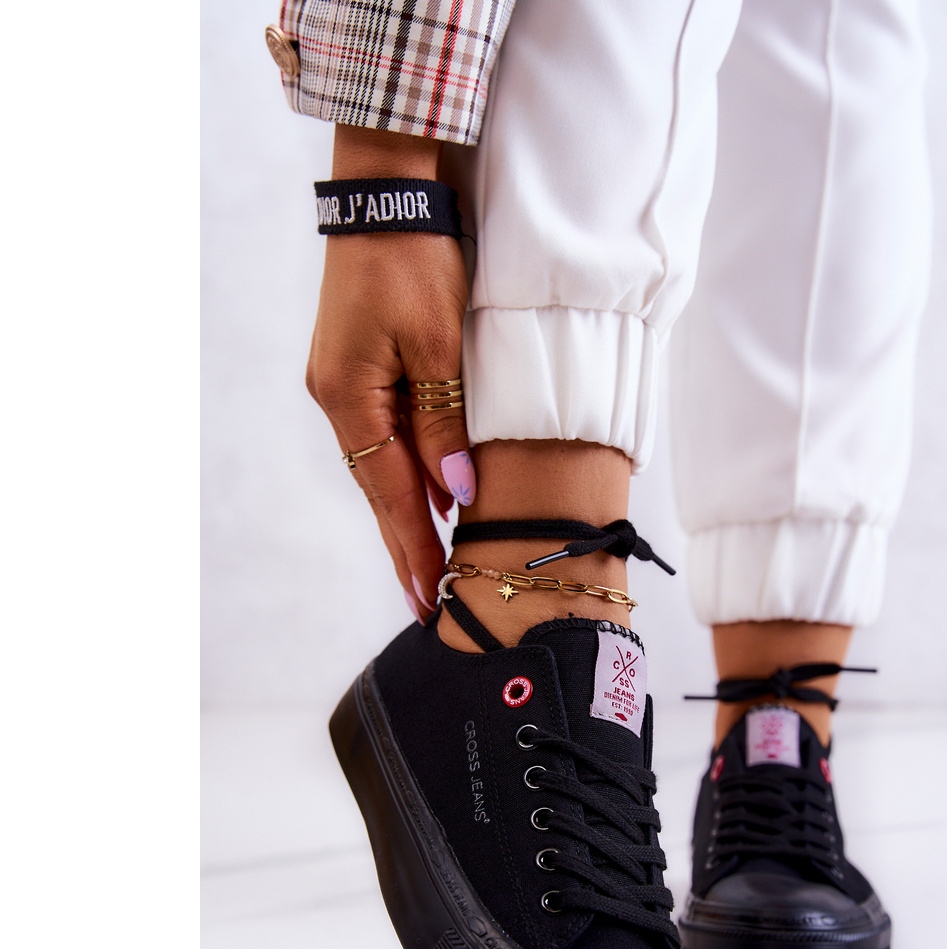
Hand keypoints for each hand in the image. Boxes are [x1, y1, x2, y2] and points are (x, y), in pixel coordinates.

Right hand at [306, 126, 473, 618]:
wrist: (386, 197)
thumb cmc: (414, 261)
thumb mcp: (438, 344)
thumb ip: (446, 422)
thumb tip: (455, 490)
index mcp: (350, 399)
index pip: (388, 493)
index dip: (412, 547)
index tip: (428, 596)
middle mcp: (341, 401)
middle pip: (379, 491)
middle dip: (406, 547)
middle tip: (426, 604)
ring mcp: (347, 387)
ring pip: (384, 468)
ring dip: (409, 516)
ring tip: (431, 568)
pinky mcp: (361, 373)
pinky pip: (388, 439)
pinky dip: (409, 475)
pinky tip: (429, 502)